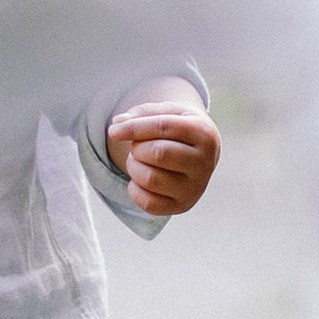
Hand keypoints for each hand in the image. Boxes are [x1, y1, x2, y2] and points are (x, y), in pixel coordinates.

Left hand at [107, 92, 221, 218]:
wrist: (200, 154)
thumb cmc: (178, 129)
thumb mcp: (167, 112)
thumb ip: (142, 113)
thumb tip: (117, 123)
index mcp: (204, 134)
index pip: (164, 127)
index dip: (134, 128)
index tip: (113, 131)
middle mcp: (204, 163)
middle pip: (158, 154)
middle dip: (138, 148)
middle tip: (138, 146)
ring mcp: (195, 188)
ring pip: (150, 179)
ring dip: (134, 167)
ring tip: (140, 160)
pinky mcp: (182, 206)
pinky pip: (147, 203)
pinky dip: (134, 189)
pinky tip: (141, 179)